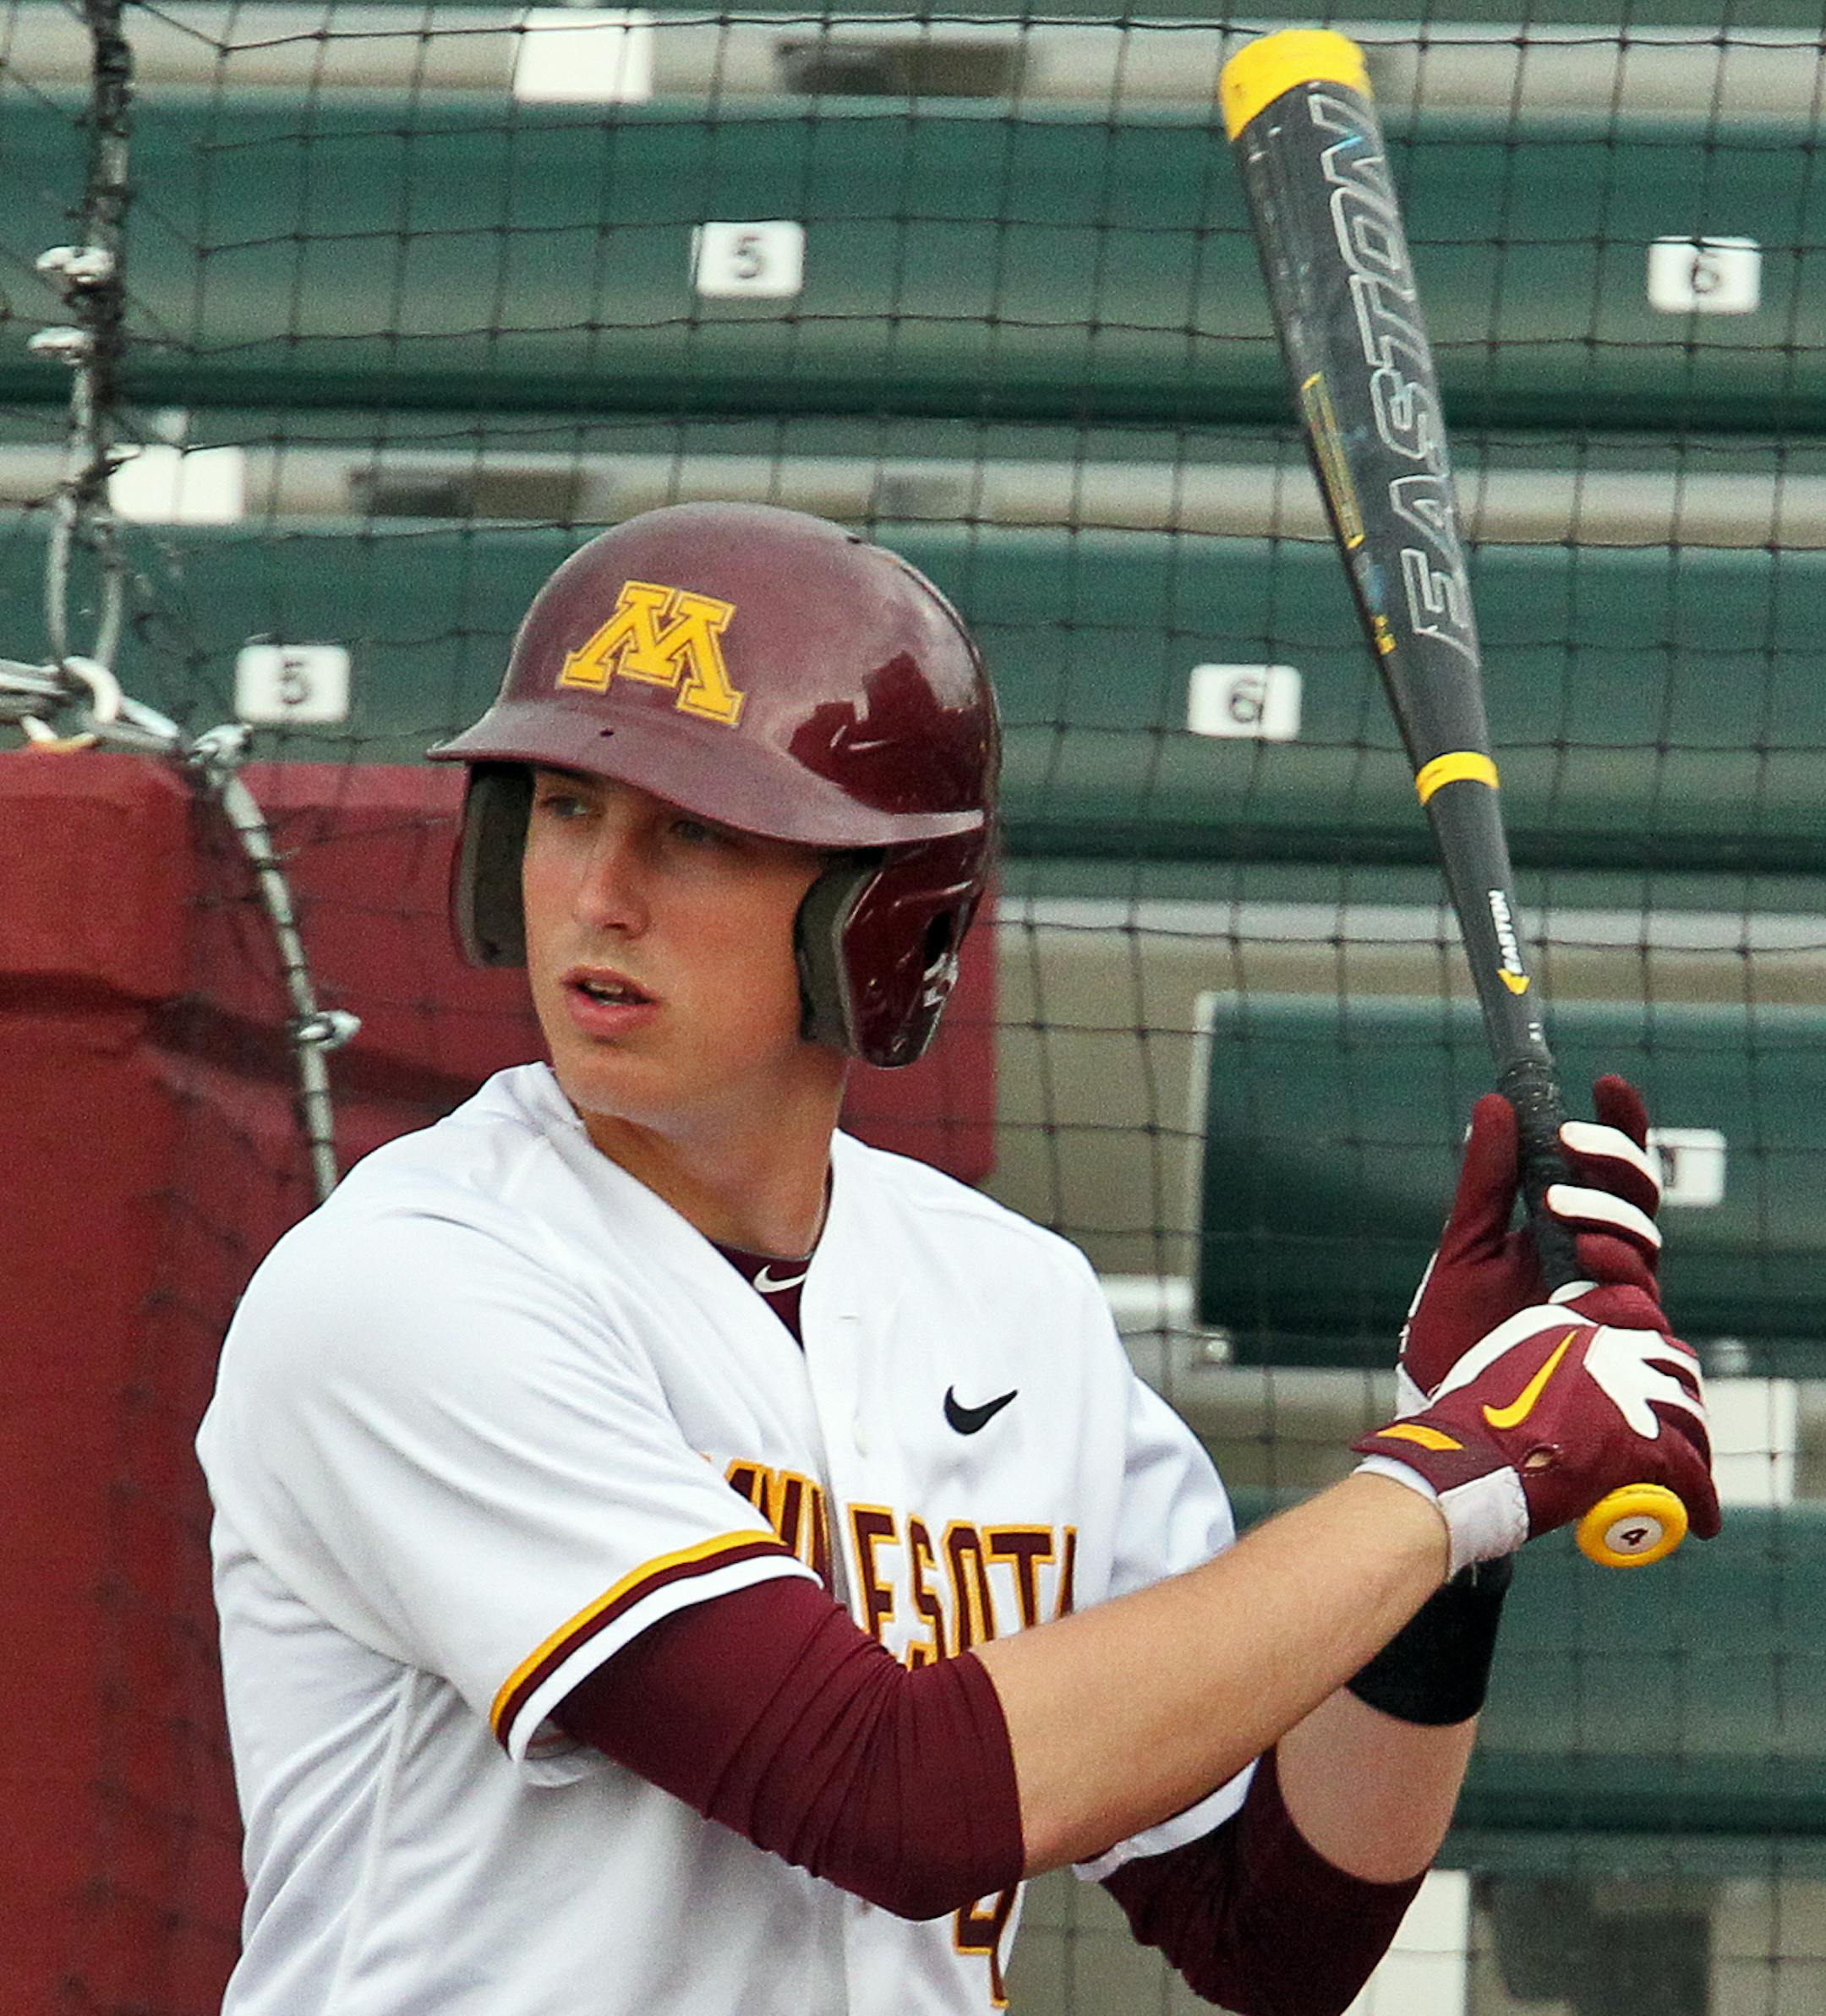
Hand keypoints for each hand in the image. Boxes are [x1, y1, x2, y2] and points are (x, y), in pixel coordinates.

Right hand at [1357, 1285, 1719, 1573]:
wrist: (1460, 1463)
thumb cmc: (1462, 1432)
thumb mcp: (1496, 1370)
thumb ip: (1536, 1368)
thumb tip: (1554, 1401)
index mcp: (1561, 1323)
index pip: (1632, 1311)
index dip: (1650, 1345)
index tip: (1653, 1372)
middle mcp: (1601, 1345)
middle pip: (1671, 1362)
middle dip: (1680, 1395)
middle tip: (1679, 1428)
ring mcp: (1625, 1390)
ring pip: (1689, 1415)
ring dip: (1696, 1447)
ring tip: (1692, 1476)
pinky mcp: (1641, 1441)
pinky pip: (1692, 1472)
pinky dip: (1702, 1500)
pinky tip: (1702, 1521)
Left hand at [1397, 1075, 1663, 1414]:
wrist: (1448, 1420)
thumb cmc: (1454, 1337)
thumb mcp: (1464, 1247)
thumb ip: (1485, 1181)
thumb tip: (1495, 1103)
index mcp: (1571, 1234)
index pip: (1610, 1172)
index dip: (1618, 1126)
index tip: (1604, 1081)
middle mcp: (1603, 1267)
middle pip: (1640, 1201)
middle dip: (1612, 1163)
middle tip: (1568, 1141)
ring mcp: (1614, 1309)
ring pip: (1645, 1247)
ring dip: (1609, 1216)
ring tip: (1560, 1205)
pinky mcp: (1619, 1351)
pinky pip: (1640, 1303)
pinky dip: (1615, 1274)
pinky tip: (1587, 1263)